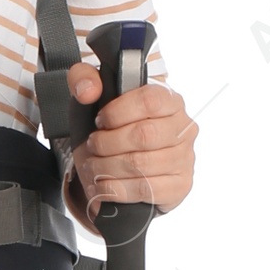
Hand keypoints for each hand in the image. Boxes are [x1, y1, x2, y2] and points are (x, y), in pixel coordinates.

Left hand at [66, 64, 197, 217]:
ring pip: (141, 166)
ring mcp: (185, 158)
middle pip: (143, 136)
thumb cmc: (116, 126)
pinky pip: (146, 190)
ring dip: (106, 168)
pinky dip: (116, 190)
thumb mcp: (96, 96)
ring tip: (93, 165)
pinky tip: (103, 185)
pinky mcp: (180, 185)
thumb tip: (87, 91)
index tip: (100, 120)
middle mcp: (184, 128)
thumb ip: (84, 79)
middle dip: (107, 144)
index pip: (149, 101)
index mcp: (169, 100)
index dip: (117, 112)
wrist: (128, 162)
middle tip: (93, 146)